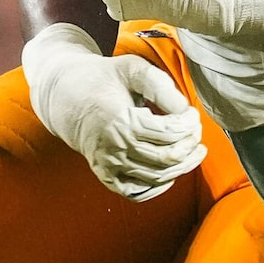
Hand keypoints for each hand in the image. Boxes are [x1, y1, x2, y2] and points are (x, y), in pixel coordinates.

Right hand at [22, 23, 208, 200]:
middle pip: (167, 157)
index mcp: (120, 120)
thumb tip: (184, 109)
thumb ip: (162, 86)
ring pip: (157, 177)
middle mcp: (113, 147)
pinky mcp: (105, 176)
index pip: (169, 133)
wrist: (66, 96)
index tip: (192, 114)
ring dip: (183, 165)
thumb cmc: (104, 79)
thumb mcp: (133, 69)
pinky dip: (159, 187)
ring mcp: (108, 165)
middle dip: (191, 145)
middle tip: (196, 132)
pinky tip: (171, 172)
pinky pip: (137, 193)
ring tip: (194, 150)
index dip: (189, 124)